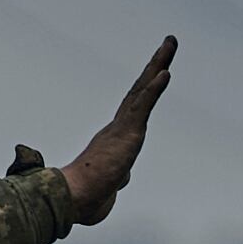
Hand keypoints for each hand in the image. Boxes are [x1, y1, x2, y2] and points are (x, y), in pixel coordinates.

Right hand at [59, 35, 176, 224]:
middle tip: (169, 43)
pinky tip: (166, 72)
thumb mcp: (108, 190)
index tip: (157, 70)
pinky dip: (154, 89)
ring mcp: (121, 128)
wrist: (72, 201)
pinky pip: (142, 107)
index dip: (147, 88)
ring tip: (170, 43)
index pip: (134, 108)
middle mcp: (117, 128)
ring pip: (142, 91)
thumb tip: (120, 180)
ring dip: (158, 65)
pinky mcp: (125, 133)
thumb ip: (116, 182)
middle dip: (156, 65)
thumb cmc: (84, 201)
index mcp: (113, 139)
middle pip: (140, 90)